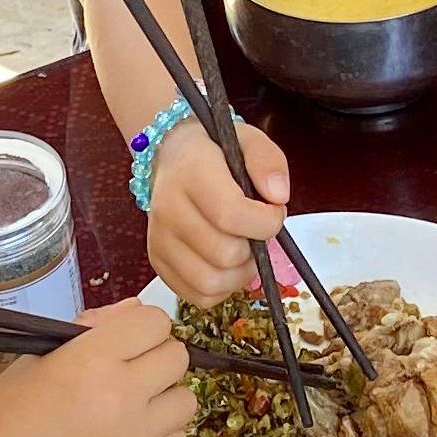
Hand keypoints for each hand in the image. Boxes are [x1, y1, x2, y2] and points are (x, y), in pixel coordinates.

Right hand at [0, 302, 199, 436]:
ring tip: (134, 401)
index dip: (143, 325)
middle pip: (178, 358)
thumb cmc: (7, 408)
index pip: (154, 322)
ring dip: (165, 395)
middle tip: (131, 366)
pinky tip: (133, 430)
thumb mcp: (42, 353)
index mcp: (91, 360)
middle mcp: (120, 397)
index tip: (129, 335)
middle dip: (157, 355)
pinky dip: (161, 432)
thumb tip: (135, 311)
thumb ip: (95, 328)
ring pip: (186, 401)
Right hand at [146, 119, 289, 303]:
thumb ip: (268, 162)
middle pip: (224, 254)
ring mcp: (158, 238)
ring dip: (239, 273)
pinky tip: (227, 265)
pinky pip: (197, 295)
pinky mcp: (157, 261)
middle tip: (256, 230)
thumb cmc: (215, 152)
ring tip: (244, 250)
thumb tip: (279, 197)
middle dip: (254, 248)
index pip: (230, 214)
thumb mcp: (248, 140)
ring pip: (210, 282)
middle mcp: (167, 208)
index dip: (265, 222)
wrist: (172, 156)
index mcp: (190, 173)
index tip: (274, 212)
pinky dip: (221, 288)